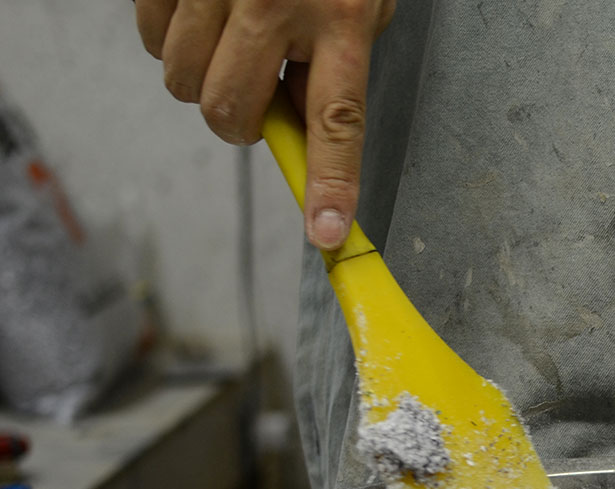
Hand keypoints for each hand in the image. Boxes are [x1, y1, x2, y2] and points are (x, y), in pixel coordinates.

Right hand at [135, 0, 394, 249]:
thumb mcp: (358, 5)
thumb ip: (334, 67)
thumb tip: (298, 135)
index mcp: (340, 18)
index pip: (338, 122)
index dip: (330, 183)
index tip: (326, 233)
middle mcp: (276, 2)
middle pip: (229, 110)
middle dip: (236, 121)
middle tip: (255, 97)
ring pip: (180, 78)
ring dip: (199, 77)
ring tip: (231, 39)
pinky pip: (150, 36)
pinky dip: (169, 37)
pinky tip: (201, 12)